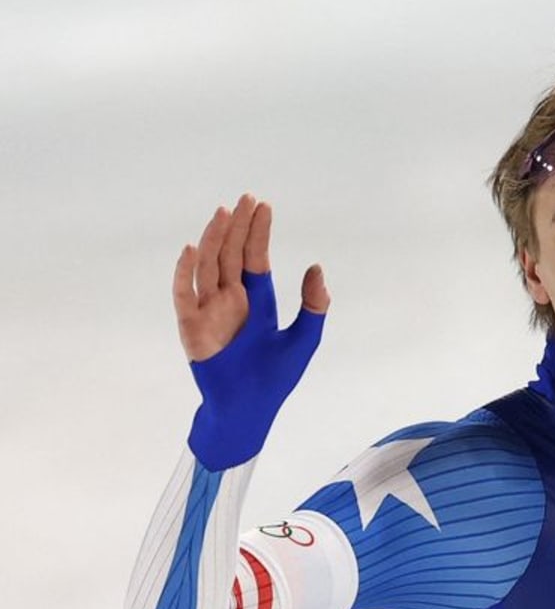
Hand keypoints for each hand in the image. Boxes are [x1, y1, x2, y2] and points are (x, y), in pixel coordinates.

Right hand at [175, 193, 331, 470]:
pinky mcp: (192, 328)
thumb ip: (314, 306)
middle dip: (238, 227)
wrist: (249, 410)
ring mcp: (208, 312)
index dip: (258, 233)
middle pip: (231, 255)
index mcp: (256, 301)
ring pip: (208, 266)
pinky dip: (186, 272)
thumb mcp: (304, 340)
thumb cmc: (274, 378)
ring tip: (223, 213)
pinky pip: (185, 295)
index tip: (263, 205)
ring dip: (214, 239)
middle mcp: (230, 301)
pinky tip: (193, 249)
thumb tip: (316, 267)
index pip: (254, 258)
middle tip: (245, 198)